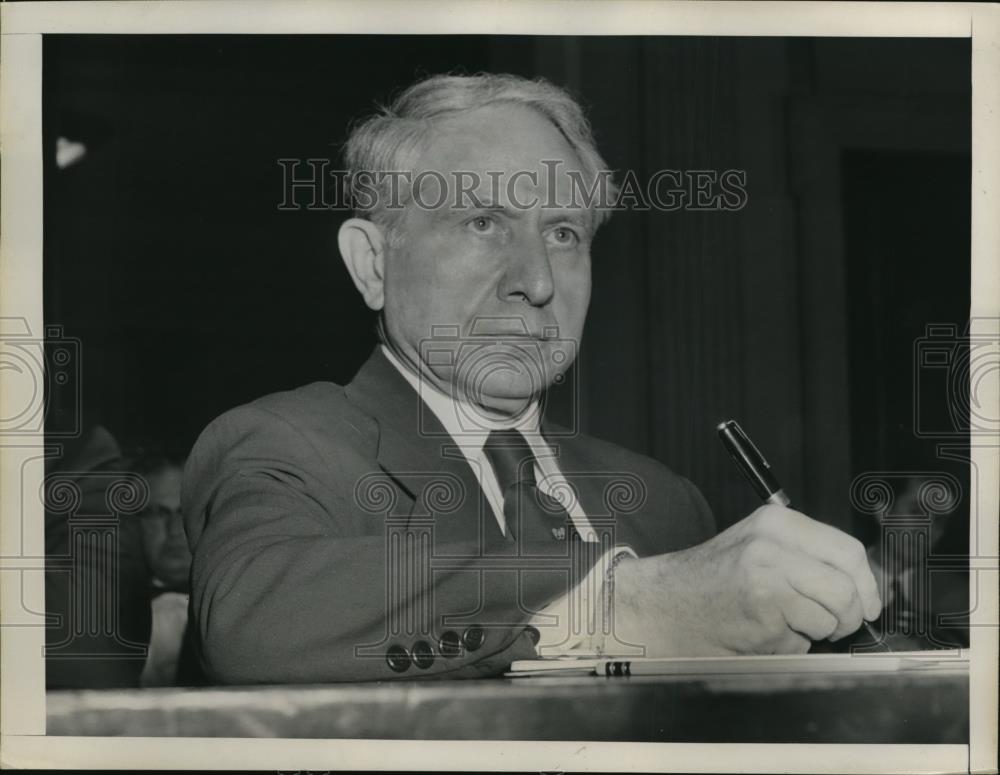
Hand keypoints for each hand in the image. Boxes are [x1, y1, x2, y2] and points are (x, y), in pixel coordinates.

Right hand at [611, 505, 881, 655]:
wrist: (663, 604)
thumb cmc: (712, 580)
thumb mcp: (757, 545)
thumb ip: (804, 553)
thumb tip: (862, 581)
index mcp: (775, 522)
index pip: (848, 550)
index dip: (866, 584)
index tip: (868, 603)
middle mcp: (772, 546)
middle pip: (846, 587)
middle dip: (849, 615)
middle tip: (834, 624)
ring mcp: (767, 581)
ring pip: (832, 617)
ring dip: (818, 632)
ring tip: (788, 625)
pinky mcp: (763, 617)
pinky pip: (804, 641)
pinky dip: (791, 646)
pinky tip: (763, 634)